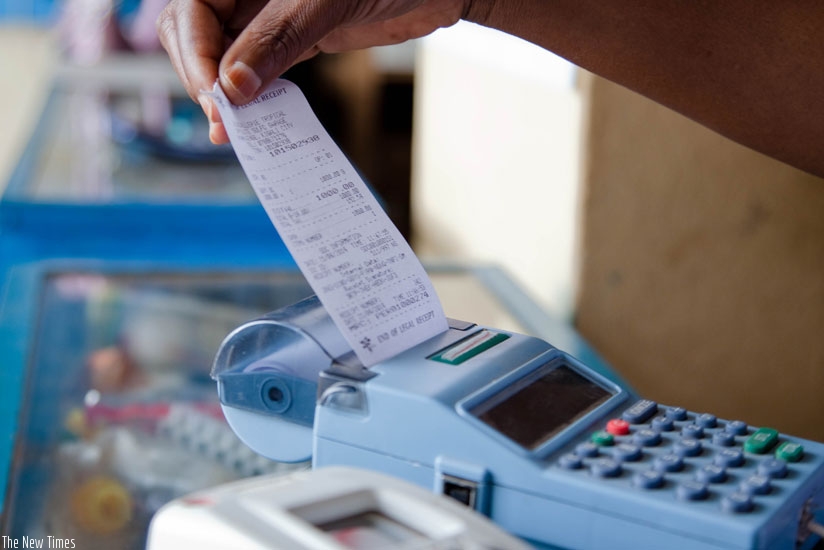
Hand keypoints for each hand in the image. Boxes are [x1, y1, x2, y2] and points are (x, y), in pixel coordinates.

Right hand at [156, 0, 472, 142]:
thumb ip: (277, 38)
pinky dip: (253, 94)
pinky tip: (255, 121)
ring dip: (224, 93)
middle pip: (196, 34)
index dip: (197, 56)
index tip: (218, 98)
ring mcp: (268, 12)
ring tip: (232, 132)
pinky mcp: (293, 36)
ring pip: (224, 54)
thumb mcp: (326, 2)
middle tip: (225, 121)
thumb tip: (232, 87)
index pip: (192, 11)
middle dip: (203, 77)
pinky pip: (258, 67)